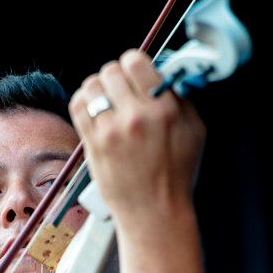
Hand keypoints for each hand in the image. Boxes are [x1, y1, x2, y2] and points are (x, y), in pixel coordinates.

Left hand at [69, 49, 205, 221]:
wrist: (154, 212)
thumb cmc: (176, 175)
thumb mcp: (195, 131)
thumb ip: (181, 97)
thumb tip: (166, 72)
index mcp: (165, 109)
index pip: (136, 61)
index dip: (134, 64)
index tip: (135, 73)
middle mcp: (137, 117)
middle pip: (111, 70)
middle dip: (116, 77)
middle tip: (120, 91)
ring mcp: (112, 131)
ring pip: (91, 85)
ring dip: (98, 89)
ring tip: (106, 101)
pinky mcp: (93, 145)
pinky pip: (78, 106)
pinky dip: (84, 103)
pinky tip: (94, 111)